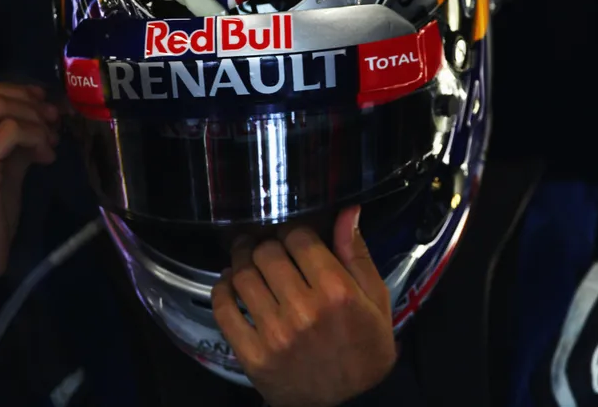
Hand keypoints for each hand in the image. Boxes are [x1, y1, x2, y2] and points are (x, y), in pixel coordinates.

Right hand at [0, 81, 58, 277]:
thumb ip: (8, 143)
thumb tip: (38, 118)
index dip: (9, 89)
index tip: (39, 100)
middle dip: (24, 98)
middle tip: (52, 118)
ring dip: (31, 115)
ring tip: (50, 139)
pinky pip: (9, 131)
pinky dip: (35, 135)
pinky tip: (46, 155)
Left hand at [212, 206, 396, 406]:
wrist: (352, 403)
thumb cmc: (367, 345)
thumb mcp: (375, 297)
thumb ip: (356, 253)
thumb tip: (346, 210)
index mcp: (337, 291)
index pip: (299, 238)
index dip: (293, 231)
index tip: (292, 237)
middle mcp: (304, 310)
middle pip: (267, 253)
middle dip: (265, 244)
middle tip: (265, 246)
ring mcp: (275, 334)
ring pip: (243, 277)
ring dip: (241, 262)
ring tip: (246, 260)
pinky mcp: (253, 356)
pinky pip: (225, 310)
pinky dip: (222, 290)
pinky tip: (229, 284)